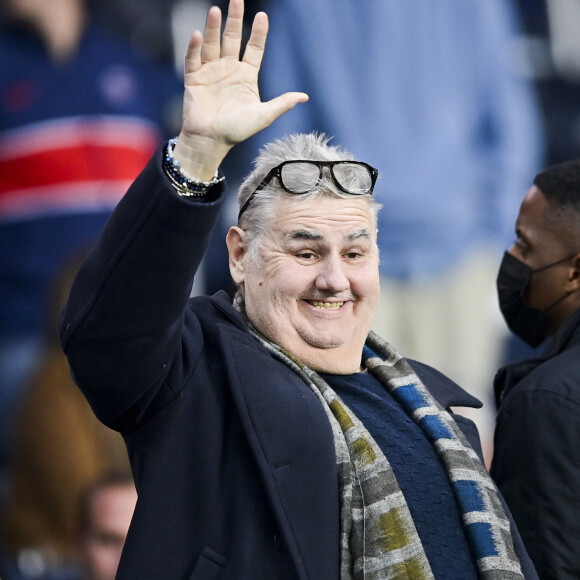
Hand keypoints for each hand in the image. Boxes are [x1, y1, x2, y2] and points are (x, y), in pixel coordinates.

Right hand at [173, 0, 308, 179]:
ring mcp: (211, 73)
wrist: (211, 142)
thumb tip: (305, 97)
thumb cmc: (237, 131)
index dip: (258, 33)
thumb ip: (282, 103)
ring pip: (212, 44)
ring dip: (214, 28)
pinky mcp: (194, 79)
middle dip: (235, 20)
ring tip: (217, 10)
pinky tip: (198, 34)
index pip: (254, 49)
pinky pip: (193, 59)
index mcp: (246, 76)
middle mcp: (229, 70)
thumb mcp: (263, 116)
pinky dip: (194, 47)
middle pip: (232, 39)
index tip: (262, 16)